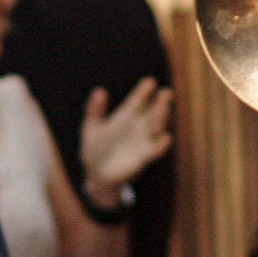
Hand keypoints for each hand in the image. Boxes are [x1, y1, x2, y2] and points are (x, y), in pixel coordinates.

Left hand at [78, 78, 172, 202]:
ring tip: (164, 110)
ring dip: (161, 119)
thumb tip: (99, 91)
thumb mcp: (91, 127)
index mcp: (125, 116)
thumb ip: (94, 109)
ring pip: (156, 128)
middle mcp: (137, 127)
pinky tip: (166, 138)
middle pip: (152, 111)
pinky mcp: (143, 157)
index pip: (137, 100)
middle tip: (166, 93)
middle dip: (160, 102)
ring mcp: (142, 141)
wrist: (96, 174)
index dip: (144, 91)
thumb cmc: (94, 148)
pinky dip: (161, 145)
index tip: (149, 82)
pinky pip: (155, 150)